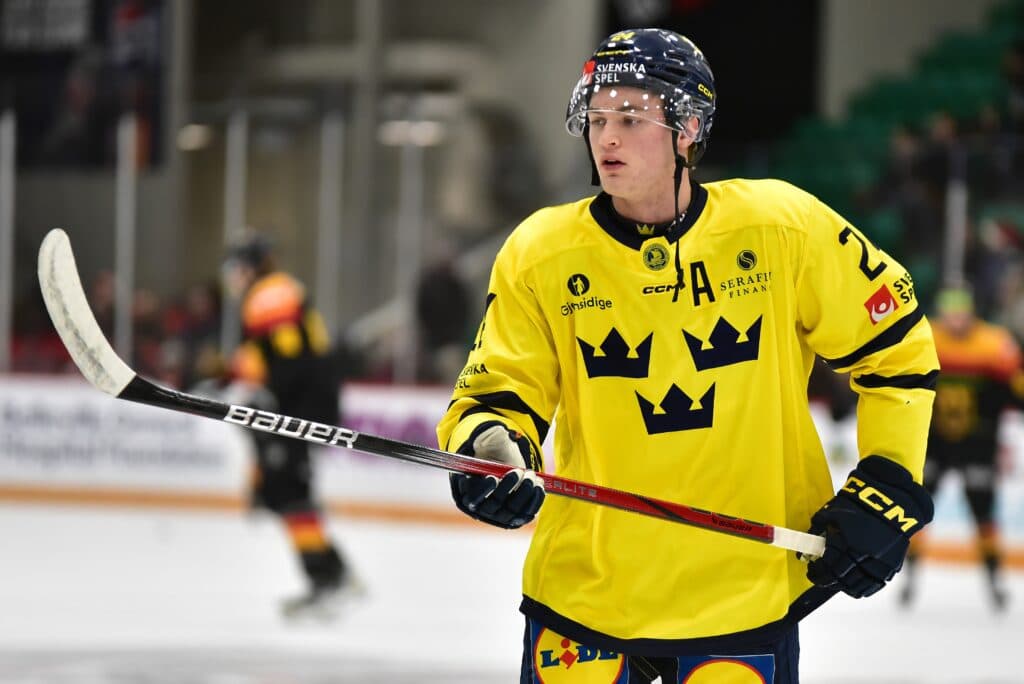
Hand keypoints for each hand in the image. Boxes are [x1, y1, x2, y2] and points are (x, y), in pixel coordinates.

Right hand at [450, 422, 544, 528]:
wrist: (506, 465)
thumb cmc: (492, 454)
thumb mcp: (486, 444)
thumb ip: (486, 440)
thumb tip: (496, 434)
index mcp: (467, 493)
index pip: (472, 498)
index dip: (482, 491)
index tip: (493, 478)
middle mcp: (482, 509)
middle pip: (493, 506)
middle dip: (508, 488)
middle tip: (518, 472)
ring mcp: (500, 516)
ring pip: (512, 511)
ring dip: (524, 492)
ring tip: (531, 475)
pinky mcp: (516, 518)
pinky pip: (527, 514)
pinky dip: (535, 500)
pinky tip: (538, 486)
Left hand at [806, 455, 932, 597]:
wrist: (891, 502)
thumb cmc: (857, 504)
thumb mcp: (833, 511)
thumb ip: (818, 527)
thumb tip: (805, 542)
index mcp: (847, 541)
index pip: (828, 565)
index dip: (817, 571)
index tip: (811, 571)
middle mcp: (863, 554)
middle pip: (841, 576)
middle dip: (826, 580)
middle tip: (818, 579)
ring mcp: (879, 562)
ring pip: (858, 584)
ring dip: (843, 587)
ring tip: (835, 585)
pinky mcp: (891, 565)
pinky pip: (876, 584)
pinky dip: (863, 589)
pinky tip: (854, 589)